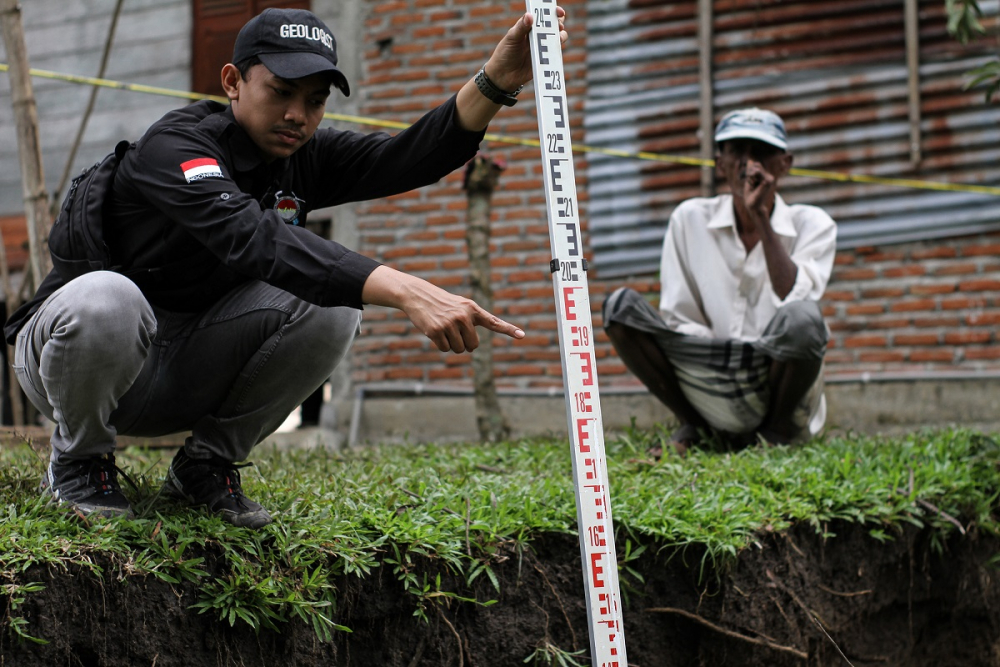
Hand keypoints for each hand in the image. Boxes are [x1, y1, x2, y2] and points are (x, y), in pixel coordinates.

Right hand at [362, 266, 524, 352]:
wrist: (418, 295)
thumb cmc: (443, 303)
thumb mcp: (461, 306)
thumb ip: (473, 321)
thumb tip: (473, 346)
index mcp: (473, 309)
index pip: (494, 321)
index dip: (509, 329)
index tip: (522, 335)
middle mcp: (463, 316)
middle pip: (473, 345)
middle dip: (464, 343)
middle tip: (455, 331)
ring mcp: (449, 324)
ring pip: (459, 349)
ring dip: (452, 345)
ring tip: (444, 329)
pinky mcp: (436, 331)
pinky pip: (445, 349)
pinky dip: (441, 345)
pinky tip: (435, 332)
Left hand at [484, 7, 567, 91]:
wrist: (503, 76)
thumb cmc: (504, 54)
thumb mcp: (511, 38)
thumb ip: (521, 27)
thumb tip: (530, 15)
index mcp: (528, 26)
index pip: (542, 15)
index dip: (551, 11)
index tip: (558, 11)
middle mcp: (537, 35)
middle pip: (553, 25)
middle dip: (559, 22)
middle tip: (559, 25)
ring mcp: (542, 48)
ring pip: (557, 38)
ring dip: (561, 36)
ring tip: (557, 39)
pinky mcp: (545, 60)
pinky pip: (555, 54)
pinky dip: (557, 51)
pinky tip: (554, 52)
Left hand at [743, 159, 777, 229]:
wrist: (752, 206)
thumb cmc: (751, 194)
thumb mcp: (749, 180)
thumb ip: (751, 170)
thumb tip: (750, 160)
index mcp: (766, 176)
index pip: (756, 164)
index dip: (750, 171)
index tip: (750, 181)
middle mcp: (769, 176)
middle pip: (757, 164)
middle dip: (750, 173)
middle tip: (751, 183)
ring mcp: (770, 178)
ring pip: (756, 168)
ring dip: (750, 176)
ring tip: (753, 185)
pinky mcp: (769, 181)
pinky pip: (757, 172)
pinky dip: (752, 178)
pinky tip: (754, 185)